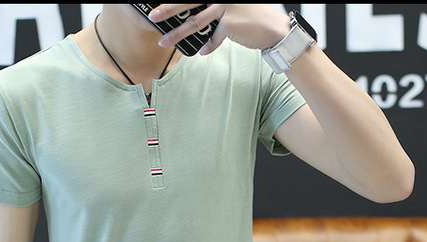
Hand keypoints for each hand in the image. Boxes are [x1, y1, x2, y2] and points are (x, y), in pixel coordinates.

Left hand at [148, 4, 289, 54]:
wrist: (273, 28)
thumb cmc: (249, 17)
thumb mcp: (229, 7)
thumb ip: (211, 10)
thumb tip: (189, 19)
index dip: (175, 2)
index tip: (159, 4)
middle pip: (189, 2)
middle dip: (168, 10)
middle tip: (153, 16)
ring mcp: (226, 7)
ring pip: (195, 22)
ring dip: (177, 34)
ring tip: (164, 42)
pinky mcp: (230, 23)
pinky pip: (212, 39)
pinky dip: (207, 47)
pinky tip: (203, 51)